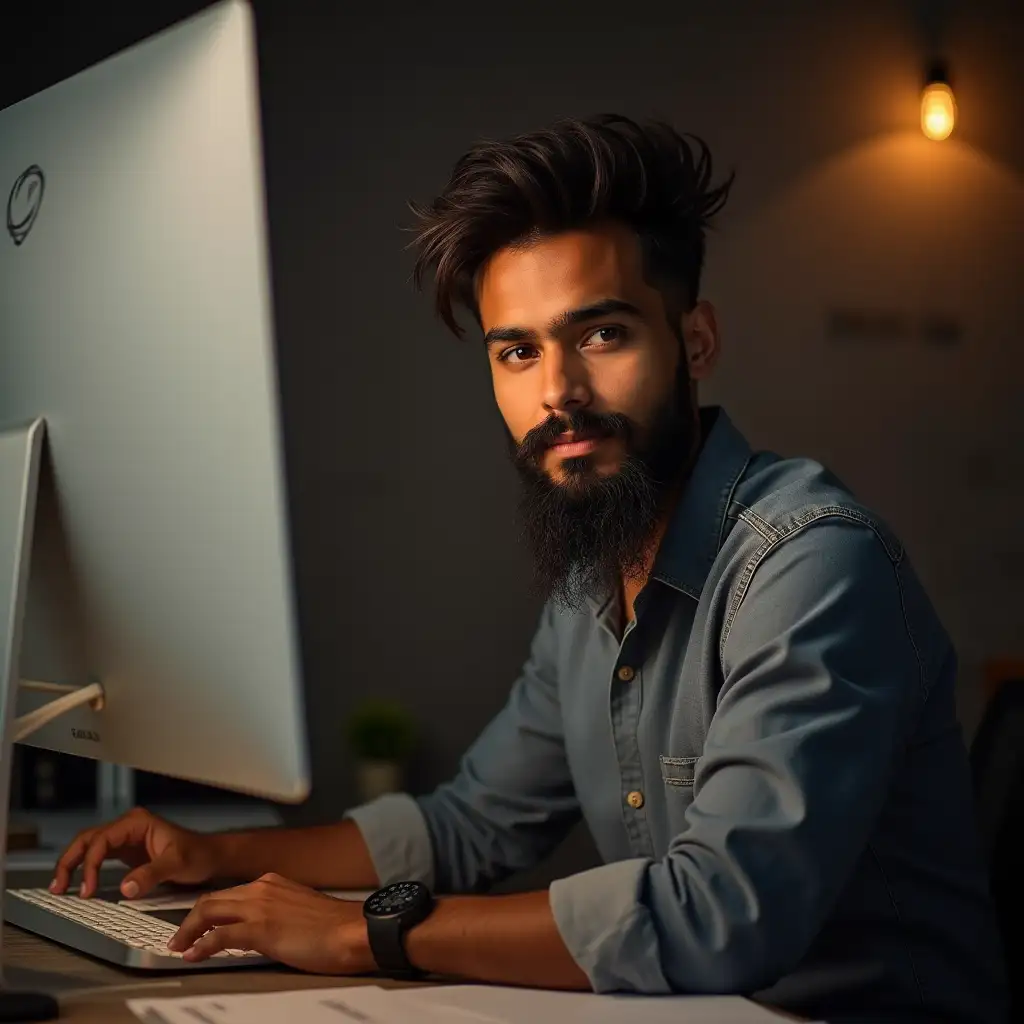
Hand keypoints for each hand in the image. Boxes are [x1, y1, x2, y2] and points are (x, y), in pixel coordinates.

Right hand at [51, 806, 222, 898]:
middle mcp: (127, 827)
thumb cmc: (197, 854)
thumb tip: (126, 888)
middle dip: (70, 861)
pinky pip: (98, 858)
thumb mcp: (177, 864)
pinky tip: (78, 885)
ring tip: (59, 888)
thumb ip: (152, 874)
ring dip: (73, 865)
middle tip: (58, 887)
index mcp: (137, 822)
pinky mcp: (125, 853)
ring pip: (89, 848)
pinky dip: (85, 870)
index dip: (90, 865)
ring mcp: (125, 839)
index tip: (88, 889)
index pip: (102, 840)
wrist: (210, 857)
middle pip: (88, 840)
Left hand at [167, 872, 372, 973]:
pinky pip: (220, 934)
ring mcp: (260, 907)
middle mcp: (262, 888)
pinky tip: (193, 955)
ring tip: (178, 946)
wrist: (352, 930)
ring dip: (189, 930)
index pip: (229, 893)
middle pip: (212, 899)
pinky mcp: (261, 929)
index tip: (197, 924)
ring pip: (210, 910)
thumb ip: (278, 912)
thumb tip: (264, 929)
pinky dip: (201, 944)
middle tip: (179, 937)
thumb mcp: (300, 910)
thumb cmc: (334, 926)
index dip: (208, 909)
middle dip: (190, 919)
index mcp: (272, 882)